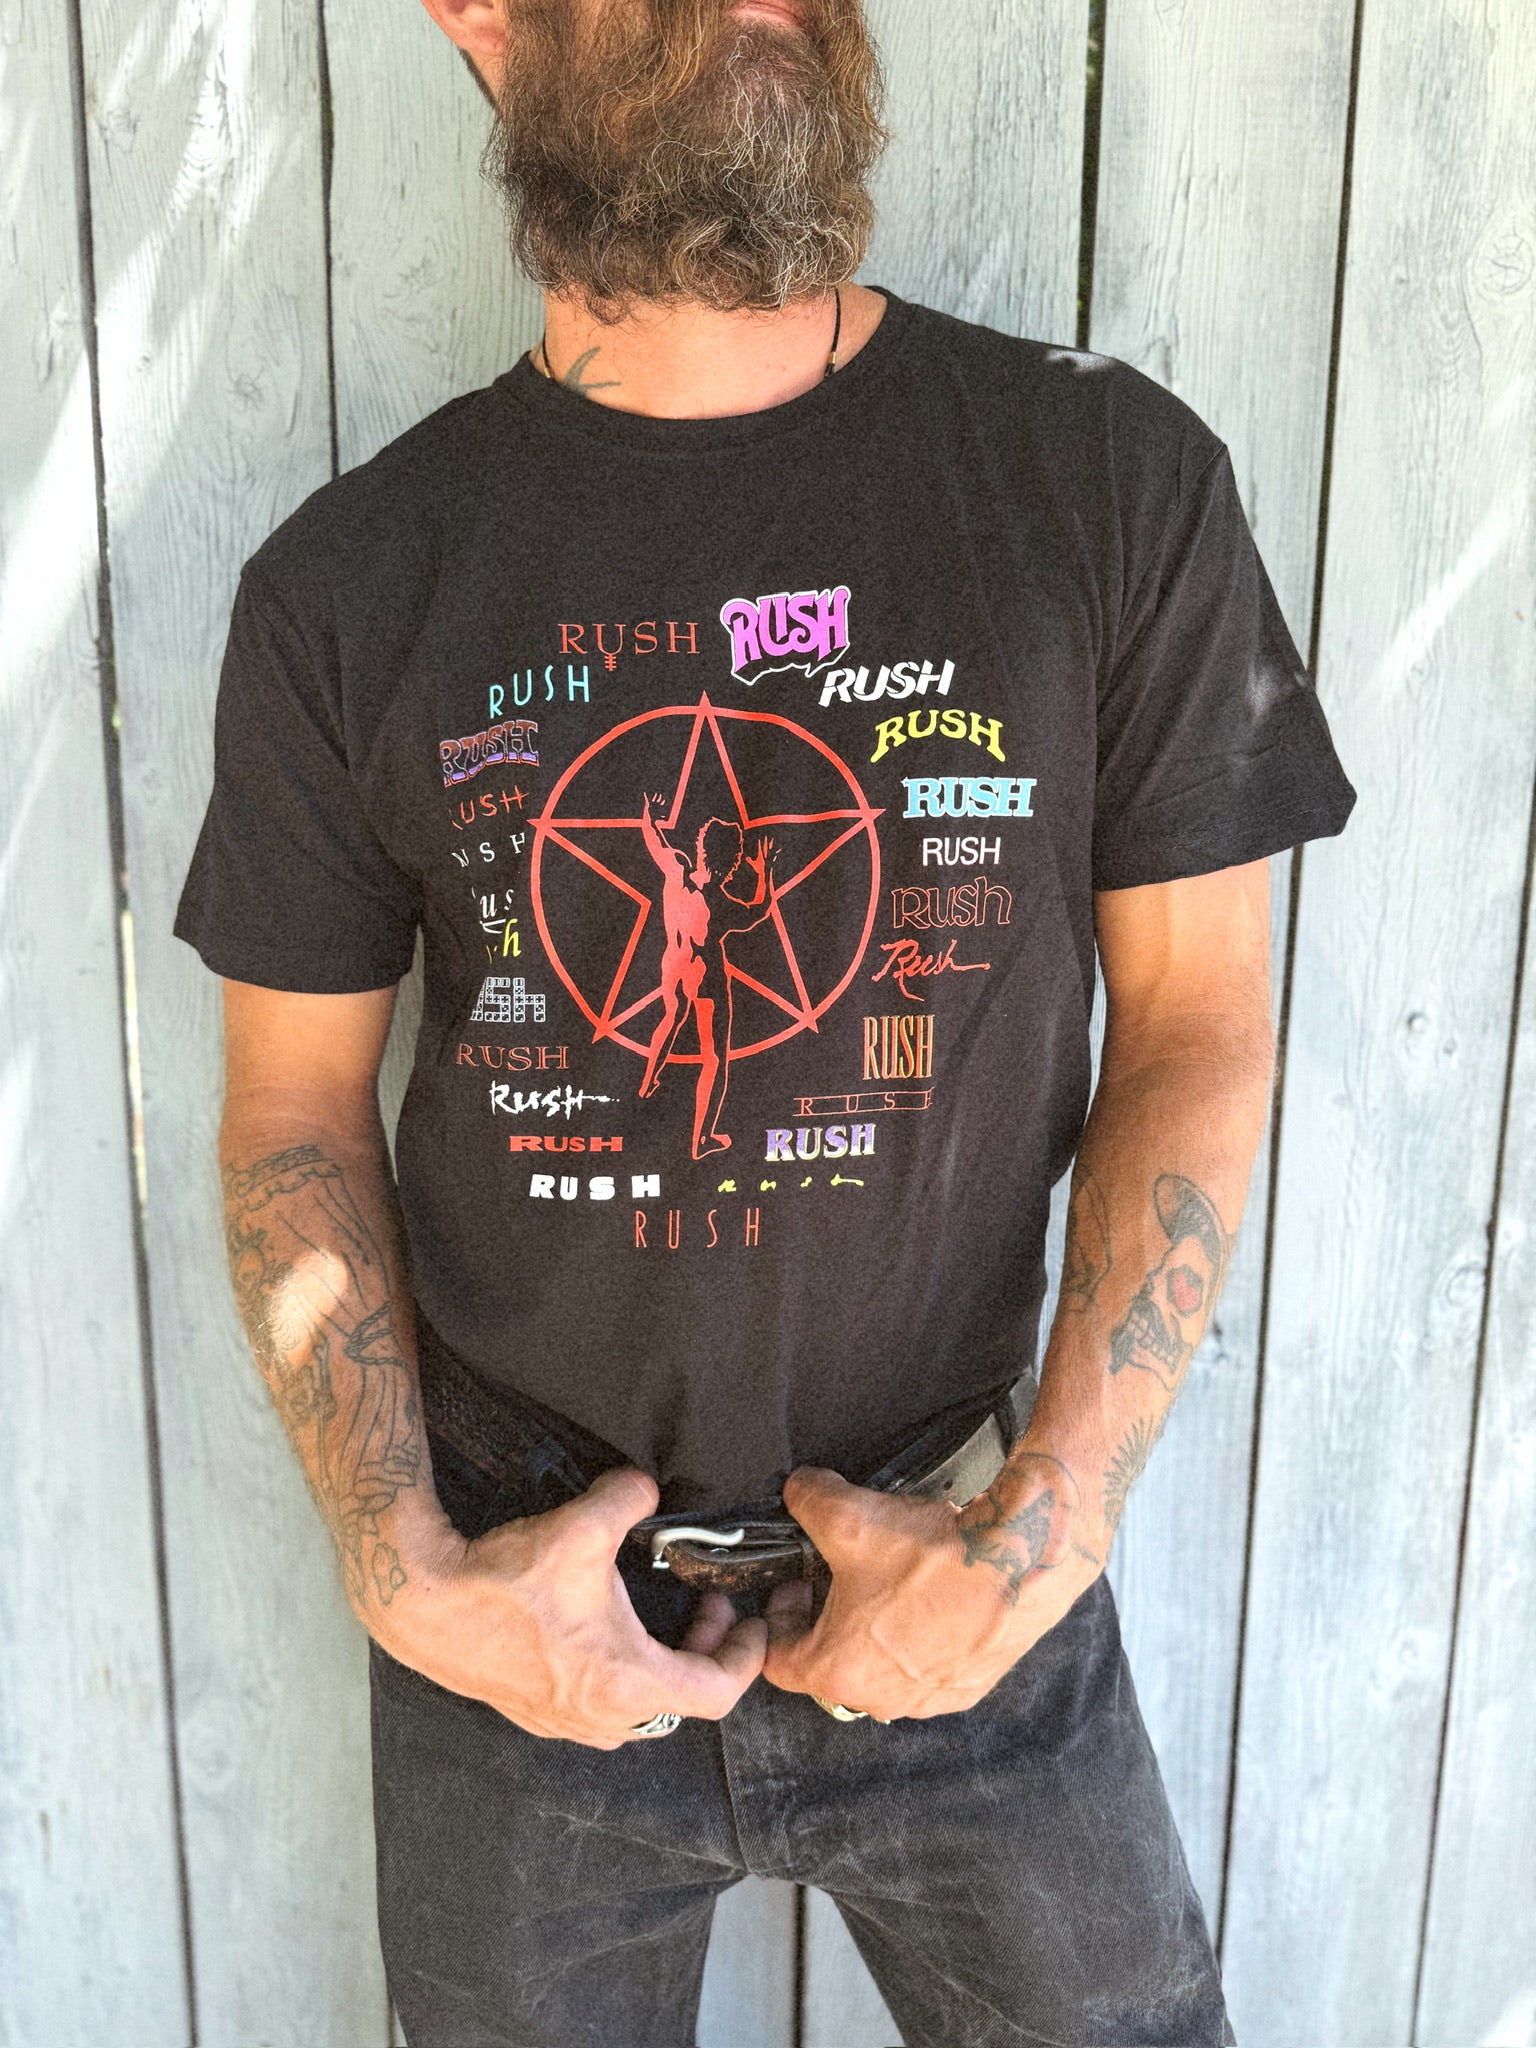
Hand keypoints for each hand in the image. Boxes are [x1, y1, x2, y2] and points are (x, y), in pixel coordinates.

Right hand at [373, 1469, 765, 1748]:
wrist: (425, 1606)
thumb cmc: (507, 1577)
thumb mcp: (584, 1525)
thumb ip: (631, 1498)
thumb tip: (647, 1486)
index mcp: (627, 1682)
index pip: (717, 1693)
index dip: (746, 1657)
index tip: (750, 1622)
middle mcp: (601, 1719)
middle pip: (682, 1704)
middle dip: (702, 1654)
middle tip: (703, 1606)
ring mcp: (564, 1725)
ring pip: (640, 1712)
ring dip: (660, 1668)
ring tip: (654, 1618)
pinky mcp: (535, 1715)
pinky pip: (599, 1710)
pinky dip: (619, 1677)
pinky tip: (601, 1631)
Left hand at [762, 1456, 1102, 1720]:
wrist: (1021, 1565)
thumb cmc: (936, 1557)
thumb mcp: (848, 1514)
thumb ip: (806, 1500)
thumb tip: (799, 1490)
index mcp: (838, 1671)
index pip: (777, 1659)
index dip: (777, 1614)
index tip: (793, 1584)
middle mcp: (880, 1698)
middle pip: (829, 1663)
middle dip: (825, 1616)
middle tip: (834, 1573)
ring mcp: (927, 1699)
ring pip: (878, 1665)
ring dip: (872, 1628)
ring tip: (885, 1579)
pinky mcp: (966, 1688)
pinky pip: (925, 1667)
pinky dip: (918, 1636)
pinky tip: (928, 1594)